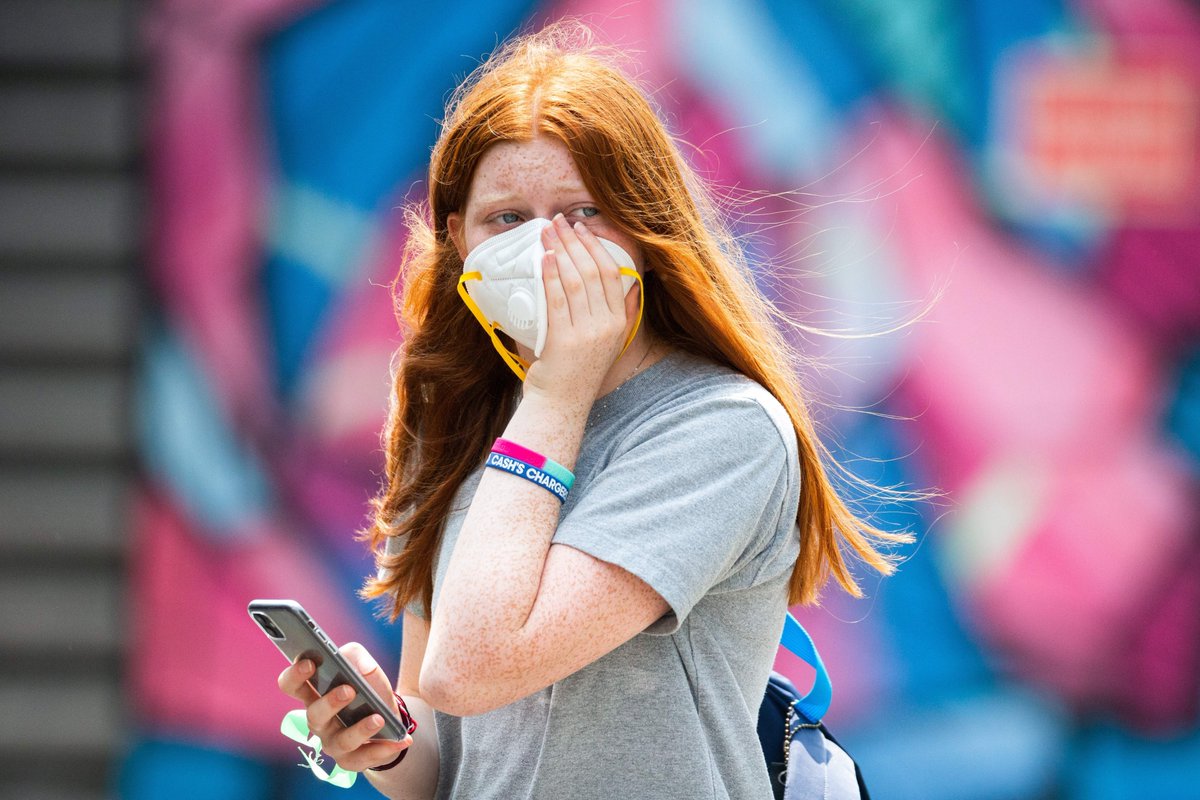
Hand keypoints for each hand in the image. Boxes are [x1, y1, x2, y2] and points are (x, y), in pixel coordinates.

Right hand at [277, 642, 410, 771]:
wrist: (388, 720)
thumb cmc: (368, 690)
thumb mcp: (365, 667)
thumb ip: (358, 657)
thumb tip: (361, 667)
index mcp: (315, 695)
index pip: (292, 685)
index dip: (295, 675)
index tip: (309, 663)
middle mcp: (319, 721)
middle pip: (314, 715)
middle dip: (330, 703)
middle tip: (348, 690)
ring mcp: (333, 743)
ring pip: (340, 741)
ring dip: (360, 730)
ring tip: (378, 718)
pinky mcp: (351, 760)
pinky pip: (364, 758)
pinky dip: (382, 750)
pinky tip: (399, 741)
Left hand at [524, 213, 640, 405]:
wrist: (561, 404)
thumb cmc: (578, 370)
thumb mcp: (609, 340)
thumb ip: (623, 314)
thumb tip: (633, 285)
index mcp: (619, 322)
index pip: (612, 274)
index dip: (596, 246)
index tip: (582, 228)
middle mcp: (607, 326)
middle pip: (592, 272)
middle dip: (574, 242)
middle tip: (558, 221)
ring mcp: (587, 334)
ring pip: (575, 281)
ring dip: (559, 252)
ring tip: (547, 232)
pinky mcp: (564, 340)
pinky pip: (557, 300)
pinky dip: (550, 276)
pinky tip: (543, 258)